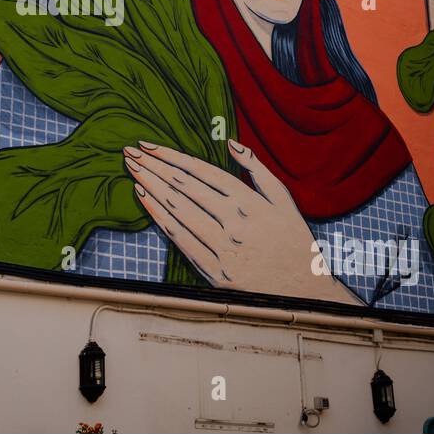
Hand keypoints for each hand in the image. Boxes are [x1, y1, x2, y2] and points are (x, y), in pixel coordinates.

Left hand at [125, 139, 354, 301]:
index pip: (201, 171)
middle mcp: (234, 222)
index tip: (149, 145)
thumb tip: (231, 142)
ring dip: (151, 189)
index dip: (171, 156)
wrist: (303, 290)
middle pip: (184, 188)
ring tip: (132, 172)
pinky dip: (160, 219)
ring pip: (178, 211)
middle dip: (153, 167)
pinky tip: (145, 202)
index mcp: (249, 201)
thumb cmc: (293, 241)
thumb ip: (256, 168)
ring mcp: (222, 248)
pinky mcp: (214, 271)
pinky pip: (181, 240)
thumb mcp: (283, 199)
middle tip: (129, 154)